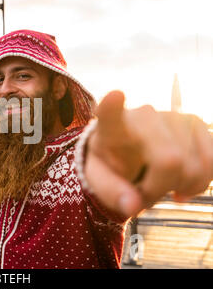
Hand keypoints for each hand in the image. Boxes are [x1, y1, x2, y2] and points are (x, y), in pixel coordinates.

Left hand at [84, 90, 212, 216]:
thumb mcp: (101, 180)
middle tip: (144, 195)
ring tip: (160, 185)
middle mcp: (143, 114)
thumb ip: (111, 193)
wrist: (128, 152)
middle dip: (159, 189)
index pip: (110, 113)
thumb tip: (132, 206)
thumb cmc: (113, 165)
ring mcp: (172, 115)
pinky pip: (212, 163)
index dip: (112, 106)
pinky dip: (200, 183)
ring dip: (179, 188)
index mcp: (111, 127)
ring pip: (194, 167)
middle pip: (170, 161)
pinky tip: (181, 184)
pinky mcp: (195, 122)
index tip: (114, 95)